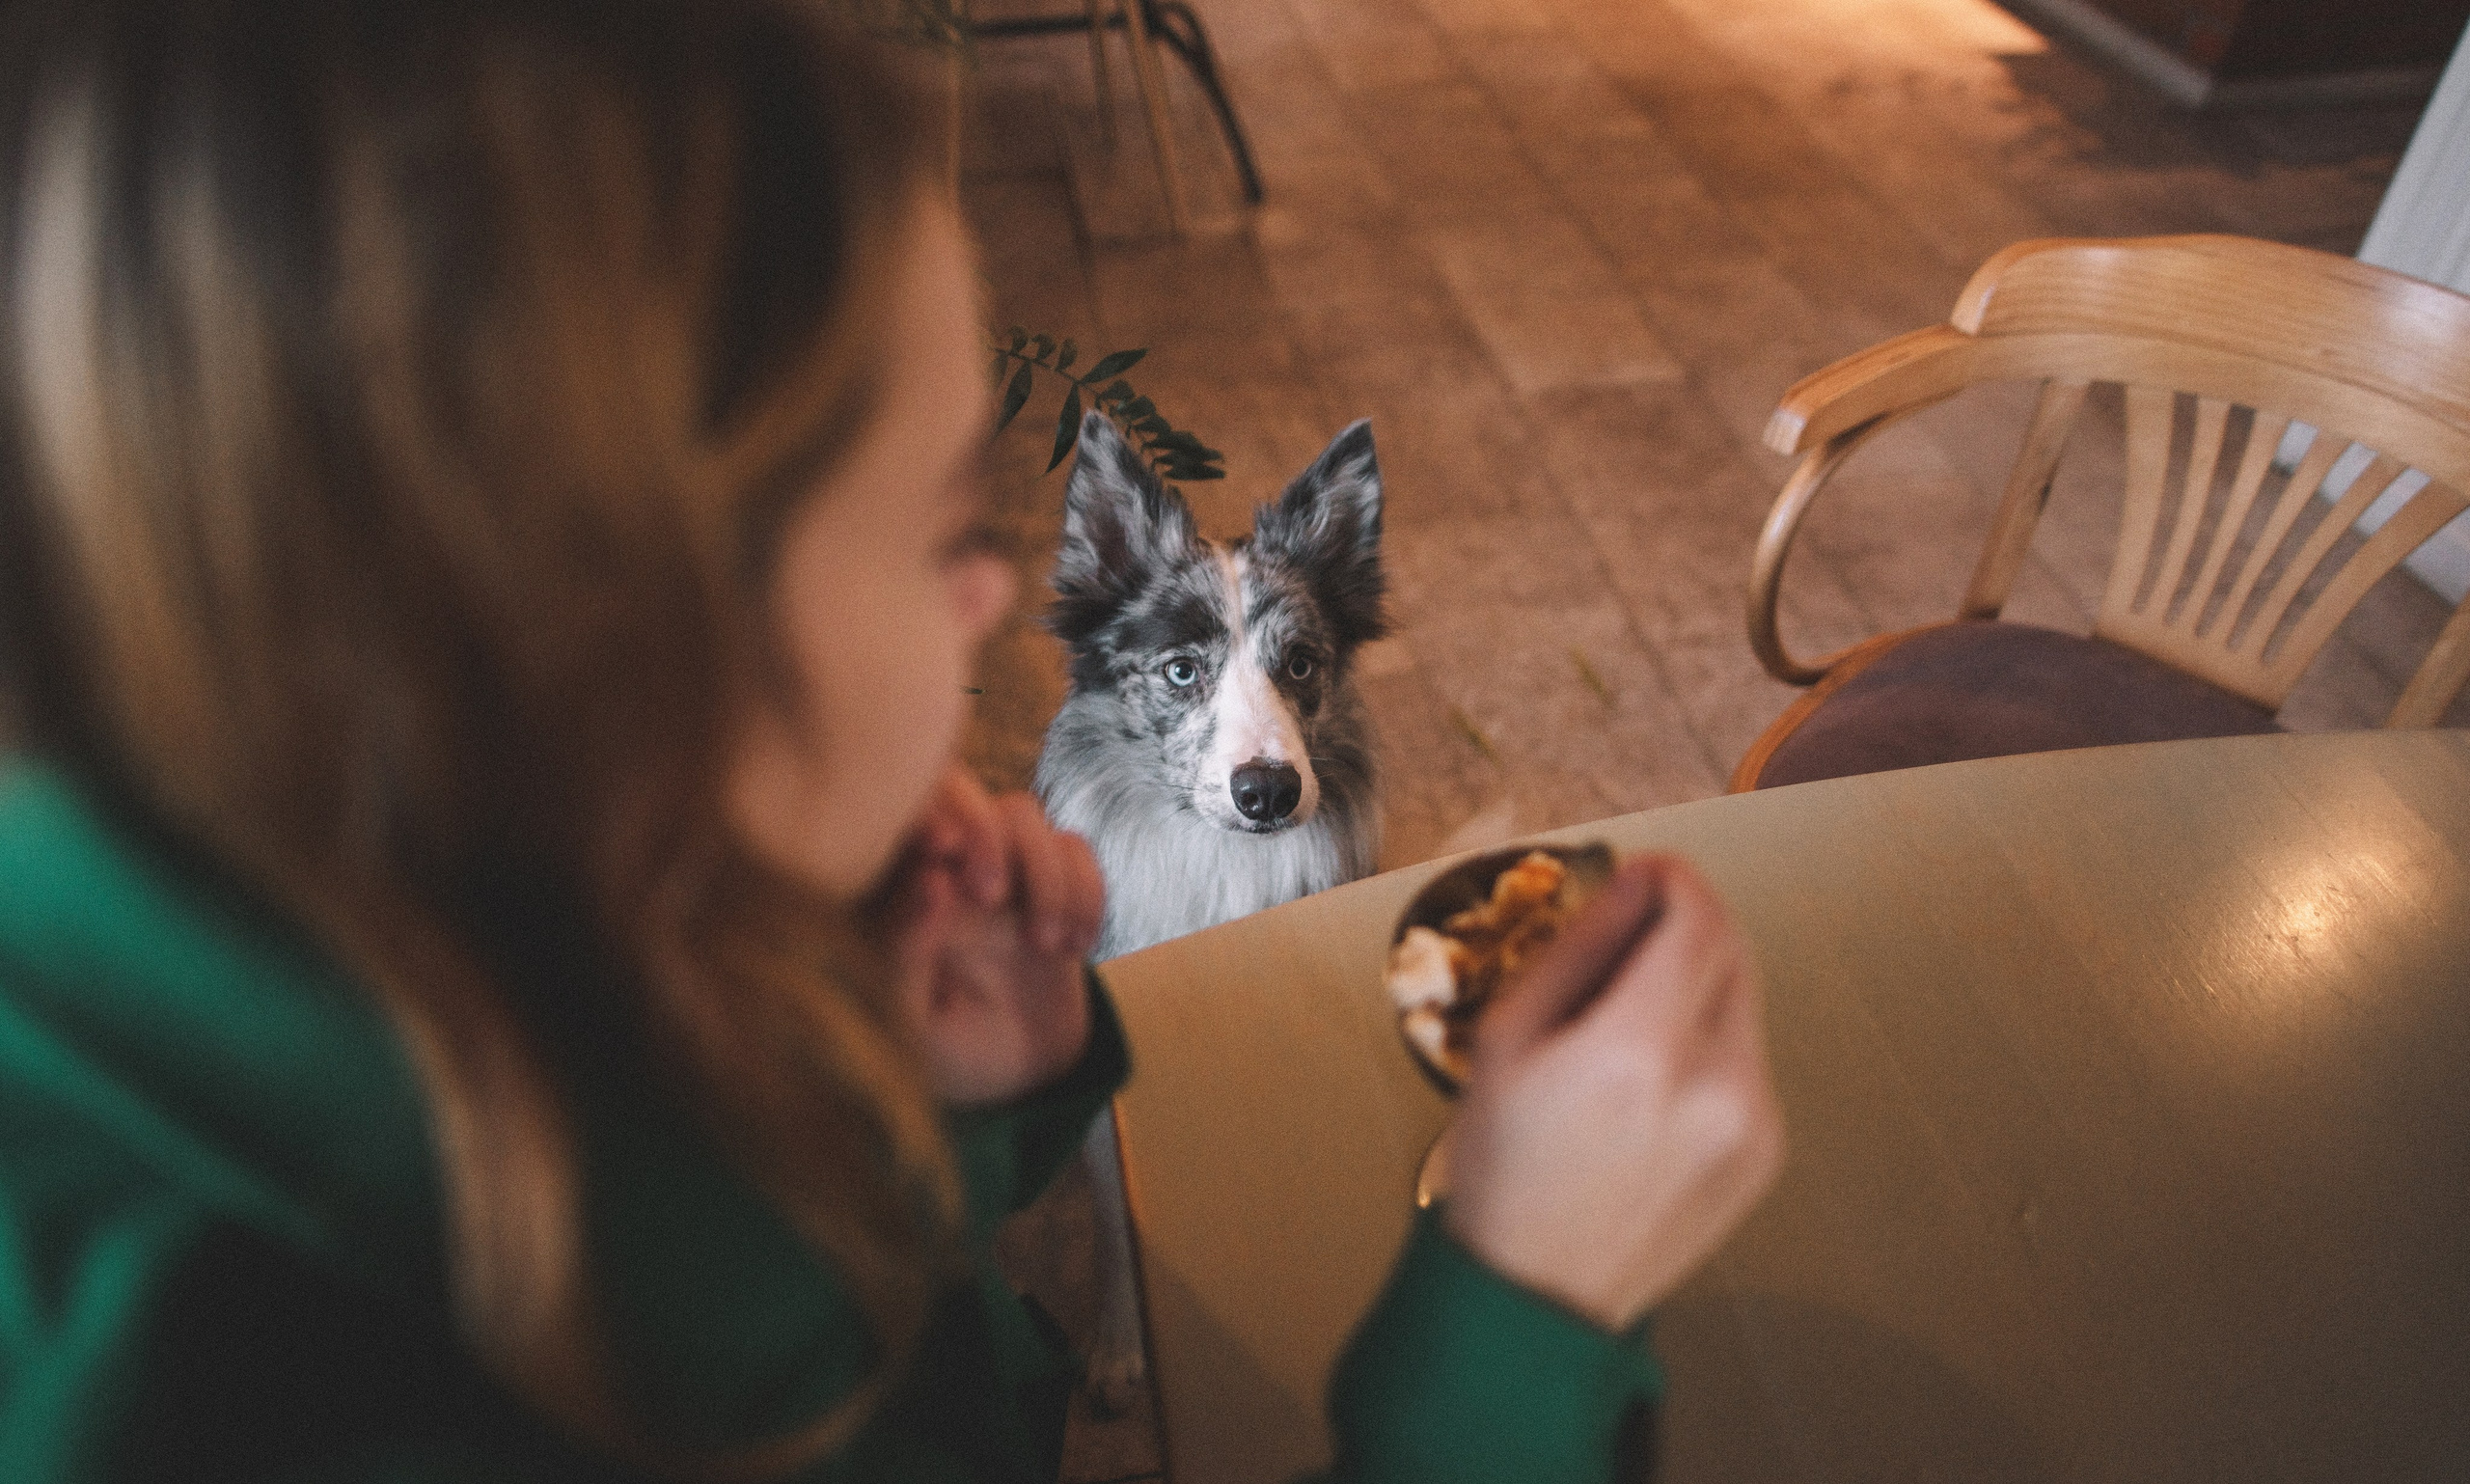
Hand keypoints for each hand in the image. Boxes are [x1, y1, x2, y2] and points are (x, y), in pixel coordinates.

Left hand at [884, 767, 1101, 1105]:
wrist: (1012, 1072)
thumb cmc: (945, 1049)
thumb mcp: (912, 1024)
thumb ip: (906, 956)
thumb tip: (931, 882)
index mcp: (891, 889)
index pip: (899, 813)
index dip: (925, 812)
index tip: (944, 850)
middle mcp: (942, 864)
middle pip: (966, 792)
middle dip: (988, 836)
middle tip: (994, 899)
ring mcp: (999, 866)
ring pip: (1023, 815)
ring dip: (1043, 876)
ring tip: (1045, 946)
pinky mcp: (1050, 879)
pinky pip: (1076, 850)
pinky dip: (1085, 894)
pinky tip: (1075, 947)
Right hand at [1444, 855, 1783, 1330]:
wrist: (1537, 1290)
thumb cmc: (1505, 1172)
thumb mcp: (1509, 1039)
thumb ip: (1581, 949)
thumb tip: (1632, 885)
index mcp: (1639, 1053)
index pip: (1695, 919)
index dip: (1674, 878)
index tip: (1648, 871)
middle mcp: (1713, 1086)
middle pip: (1733, 950)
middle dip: (1689, 921)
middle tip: (1638, 923)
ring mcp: (1751, 1122)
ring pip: (1744, 1003)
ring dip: (1698, 981)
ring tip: (1629, 1013)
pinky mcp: (1765, 1149)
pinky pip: (1747, 1059)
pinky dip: (1708, 1042)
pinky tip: (1650, 1076)